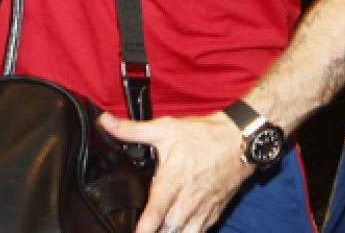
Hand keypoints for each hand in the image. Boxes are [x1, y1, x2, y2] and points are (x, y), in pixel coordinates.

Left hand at [99, 111, 251, 232]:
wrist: (240, 141)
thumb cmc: (204, 136)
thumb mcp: (166, 129)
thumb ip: (132, 130)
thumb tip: (104, 122)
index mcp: (171, 183)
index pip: (153, 216)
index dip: (142, 229)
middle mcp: (186, 203)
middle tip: (142, 227)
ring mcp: (200, 212)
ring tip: (159, 228)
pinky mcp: (211, 216)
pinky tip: (175, 228)